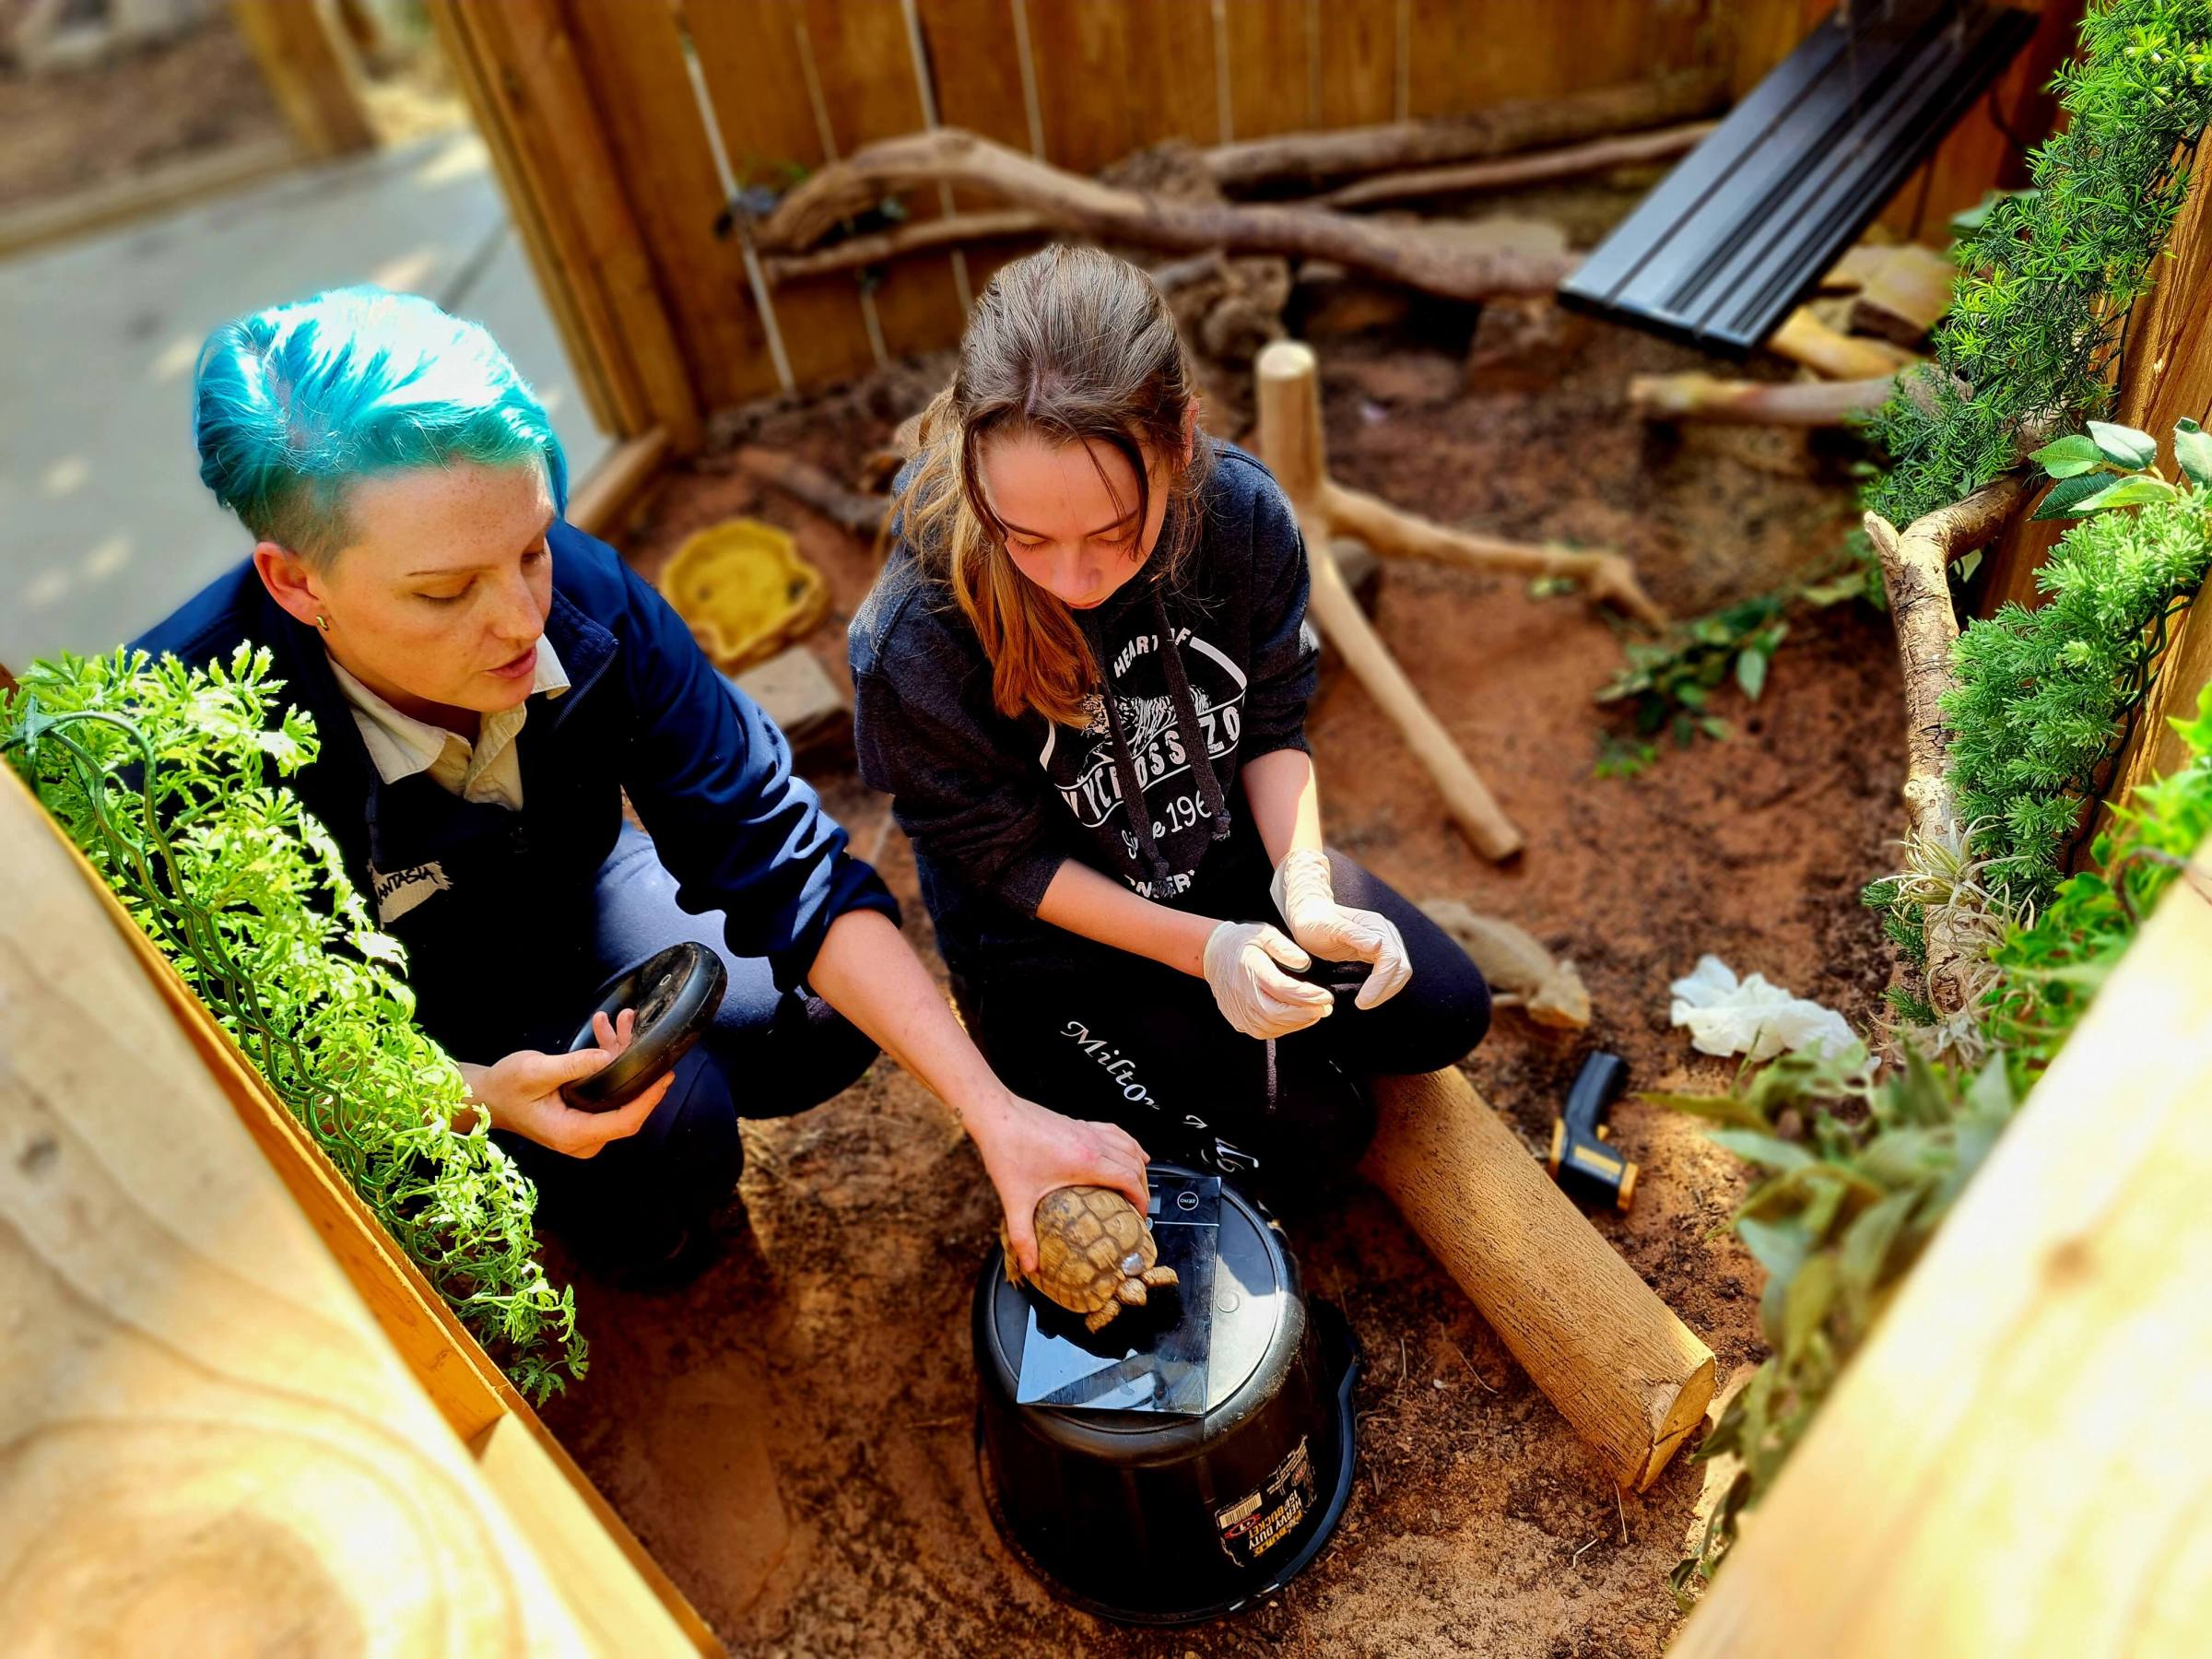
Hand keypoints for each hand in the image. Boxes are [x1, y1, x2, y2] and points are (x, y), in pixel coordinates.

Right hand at [462, 1009, 675, 1158]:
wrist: (485, 1097)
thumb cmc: (505, 1087)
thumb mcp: (536, 1072)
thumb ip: (573, 1066)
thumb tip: (609, 1056)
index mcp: (573, 1134)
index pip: (625, 1121)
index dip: (649, 1099)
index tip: (665, 1075)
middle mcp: (583, 1138)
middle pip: (627, 1108)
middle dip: (635, 1067)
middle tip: (638, 1030)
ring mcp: (584, 1129)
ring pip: (618, 1096)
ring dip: (621, 1056)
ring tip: (621, 1020)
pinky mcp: (583, 1117)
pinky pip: (606, 1093)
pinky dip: (609, 1063)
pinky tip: (605, 1031)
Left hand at [967, 1092, 1150, 1276]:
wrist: (996, 1115)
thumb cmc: (1007, 1149)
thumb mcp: (1015, 1199)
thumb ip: (1023, 1236)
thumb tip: (1029, 1264)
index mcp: (1085, 1162)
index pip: (1129, 1180)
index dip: (1141, 1199)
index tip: (1139, 1215)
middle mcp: (1092, 1143)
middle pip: (1134, 1164)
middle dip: (1143, 1187)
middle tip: (1138, 1206)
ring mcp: (1087, 1131)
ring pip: (1129, 1145)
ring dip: (1138, 1164)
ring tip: (1140, 1182)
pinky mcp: (1078, 1124)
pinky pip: (1115, 1131)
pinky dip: (1127, 1143)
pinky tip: (1127, 1149)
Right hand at [1202, 918, 1334, 1038]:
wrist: (1212, 955)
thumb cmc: (1242, 942)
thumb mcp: (1264, 933)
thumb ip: (1284, 947)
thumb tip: (1304, 963)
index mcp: (1251, 970)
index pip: (1283, 989)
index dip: (1308, 996)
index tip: (1326, 996)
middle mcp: (1243, 994)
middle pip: (1278, 1013)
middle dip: (1306, 1013)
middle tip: (1326, 1007)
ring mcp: (1239, 1011)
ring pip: (1272, 1026)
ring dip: (1298, 1022)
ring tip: (1316, 1012)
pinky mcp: (1238, 1021)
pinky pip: (1264, 1031)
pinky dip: (1284, 1028)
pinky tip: (1297, 1018)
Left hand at [1270, 848, 1410, 1010]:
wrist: (1308, 914)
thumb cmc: (1314, 921)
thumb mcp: (1328, 927)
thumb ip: (1353, 934)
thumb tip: (1379, 945)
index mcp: (1376, 926)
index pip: (1391, 959)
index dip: (1380, 983)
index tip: (1362, 1001)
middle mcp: (1385, 933)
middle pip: (1401, 968)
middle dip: (1385, 990)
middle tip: (1362, 1005)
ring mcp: (1384, 942)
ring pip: (1399, 972)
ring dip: (1386, 991)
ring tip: (1364, 1003)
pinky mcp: (1379, 952)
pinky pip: (1390, 972)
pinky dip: (1383, 986)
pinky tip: (1368, 994)